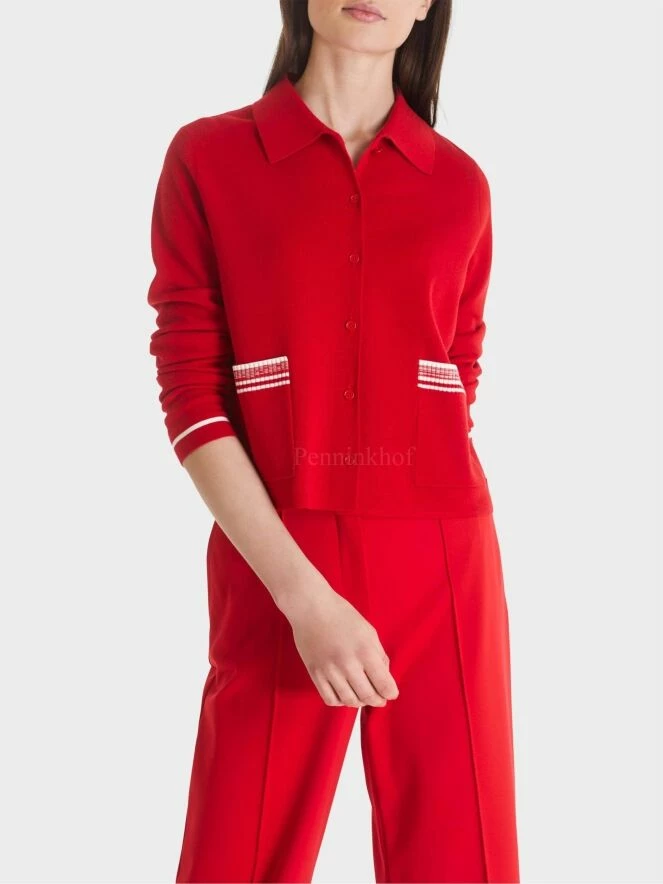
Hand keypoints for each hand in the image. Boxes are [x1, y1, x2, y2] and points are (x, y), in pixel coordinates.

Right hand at [283, 580, 398, 707]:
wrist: (311, 607)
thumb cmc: (342, 615)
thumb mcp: (369, 631)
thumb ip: (379, 655)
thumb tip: (384, 677)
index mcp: (365, 651)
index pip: (384, 685)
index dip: (390, 693)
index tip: (391, 693)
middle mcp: (348, 664)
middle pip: (367, 696)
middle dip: (377, 701)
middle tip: (379, 699)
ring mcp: (329, 670)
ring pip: (349, 701)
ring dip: (360, 702)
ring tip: (363, 696)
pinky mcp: (315, 673)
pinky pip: (330, 699)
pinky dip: (341, 702)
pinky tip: (345, 694)